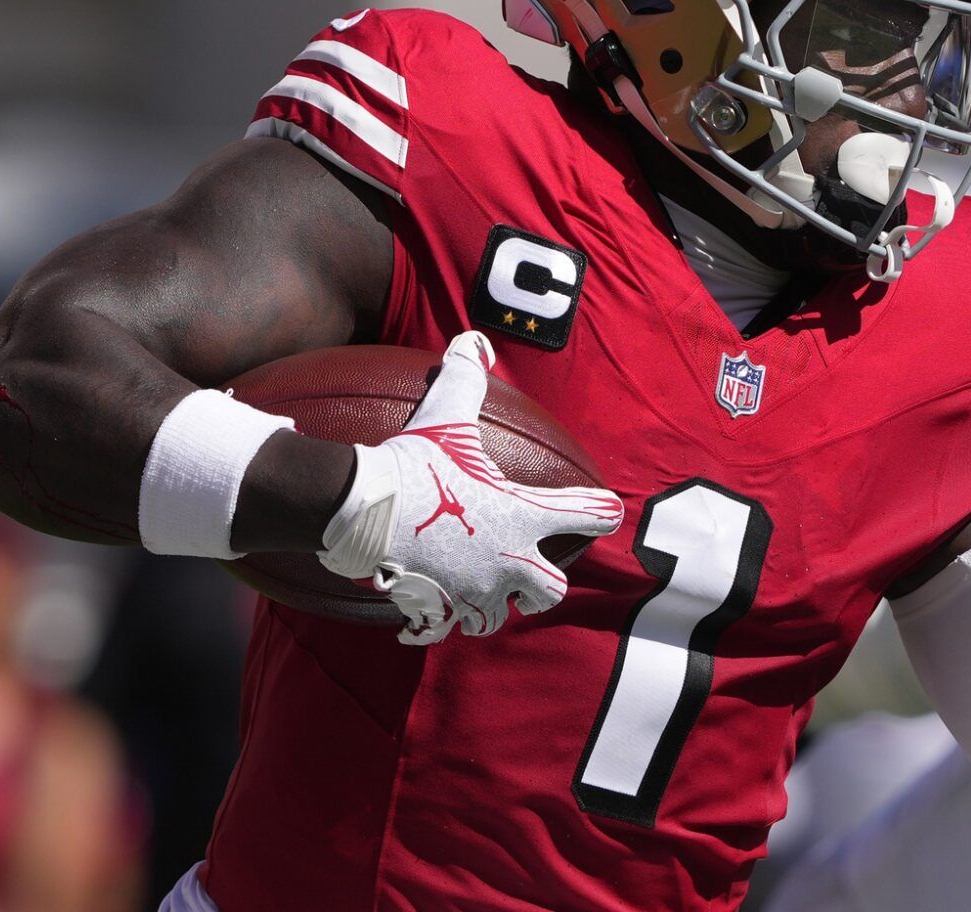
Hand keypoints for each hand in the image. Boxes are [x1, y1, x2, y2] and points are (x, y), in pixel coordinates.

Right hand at [317, 332, 623, 644]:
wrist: (362, 508)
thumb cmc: (413, 463)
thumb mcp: (444, 415)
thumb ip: (465, 379)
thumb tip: (472, 341)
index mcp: (520, 516)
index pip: (582, 514)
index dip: (599, 511)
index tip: (608, 511)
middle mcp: (506, 562)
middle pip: (550, 591)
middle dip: (544, 585)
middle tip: (532, 574)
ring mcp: (472, 592)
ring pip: (496, 618)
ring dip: (491, 607)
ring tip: (478, 593)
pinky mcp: (436, 610)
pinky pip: (442, 629)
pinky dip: (435, 623)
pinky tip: (420, 615)